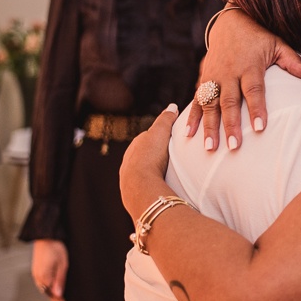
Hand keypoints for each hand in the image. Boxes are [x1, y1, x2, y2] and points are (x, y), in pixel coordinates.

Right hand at [31, 239, 68, 300]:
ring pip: (44, 289)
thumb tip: (57, 296)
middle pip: (48, 294)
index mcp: (44, 278)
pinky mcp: (36, 271)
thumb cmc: (57, 248)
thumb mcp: (63, 264)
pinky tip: (53, 290)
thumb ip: (60, 281)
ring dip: (52, 296)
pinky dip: (48, 289)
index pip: (53, 296)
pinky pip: (42, 284)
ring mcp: (36, 274)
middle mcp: (38, 278)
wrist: (46, 236)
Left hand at [121, 104, 180, 219]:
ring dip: (151, 173)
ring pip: (142, 173)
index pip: (146, 139)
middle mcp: (128, 161)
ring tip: (167, 176)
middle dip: (154, 157)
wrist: (140, 186)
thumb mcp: (161, 133)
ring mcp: (128, 179)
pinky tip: (159, 188)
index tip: (170, 141)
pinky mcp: (131, 194)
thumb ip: (165, 119)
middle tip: (171, 159)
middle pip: (144, 156)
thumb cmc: (150, 157)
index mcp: (134, 146)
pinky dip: (150, 186)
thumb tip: (172, 106)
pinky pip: (143, 187)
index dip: (158, 139)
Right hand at [187, 8, 300, 150]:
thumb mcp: (278, 44)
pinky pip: (196, 99)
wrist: (231, 21)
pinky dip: (192, 116)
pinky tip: (188, 134)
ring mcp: (214, 76)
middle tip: (234, 146)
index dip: (257, 108)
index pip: (254, 90)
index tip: (260, 128)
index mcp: (250, 65)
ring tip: (211, 147)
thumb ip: (293, 62)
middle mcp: (229, 72)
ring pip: (210, 103)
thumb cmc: (259, 37)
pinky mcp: (204, 78)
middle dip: (231, 124)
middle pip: (229, 101)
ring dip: (209, 126)